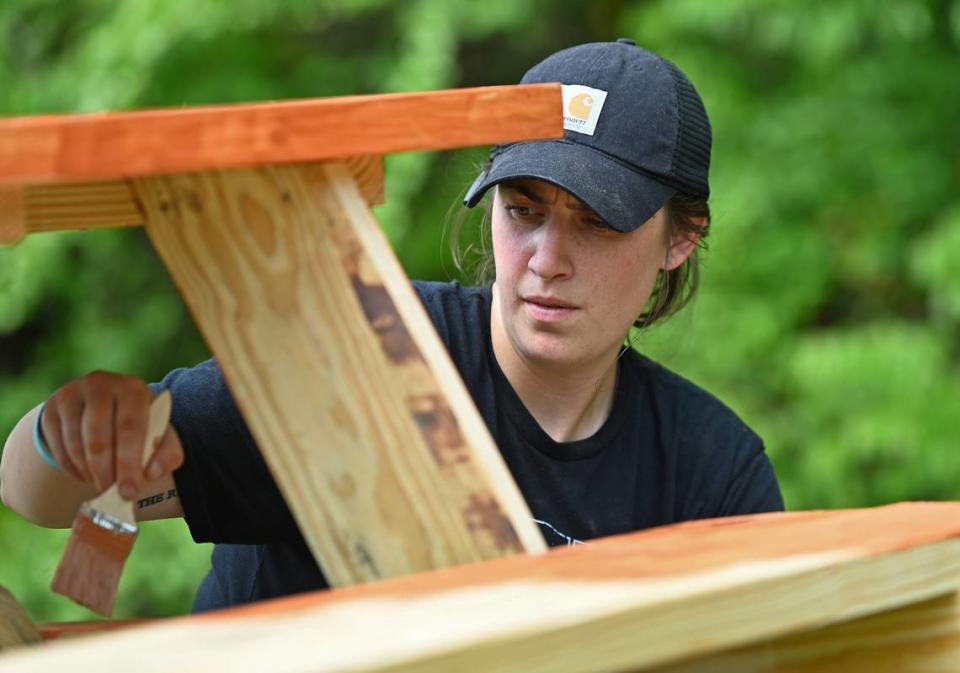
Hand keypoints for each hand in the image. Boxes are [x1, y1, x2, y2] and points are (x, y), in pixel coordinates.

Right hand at [40, 371, 182, 498]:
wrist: (102, 403)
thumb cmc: (137, 421)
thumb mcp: (157, 431)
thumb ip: (166, 452)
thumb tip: (153, 473)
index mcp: (133, 388)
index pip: (130, 428)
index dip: (129, 463)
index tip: (129, 492)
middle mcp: (101, 384)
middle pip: (98, 438)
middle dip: (106, 472)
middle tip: (111, 493)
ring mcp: (73, 394)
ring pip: (76, 445)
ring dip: (89, 472)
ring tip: (102, 482)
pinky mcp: (52, 408)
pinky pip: (58, 447)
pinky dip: (72, 468)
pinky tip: (86, 473)